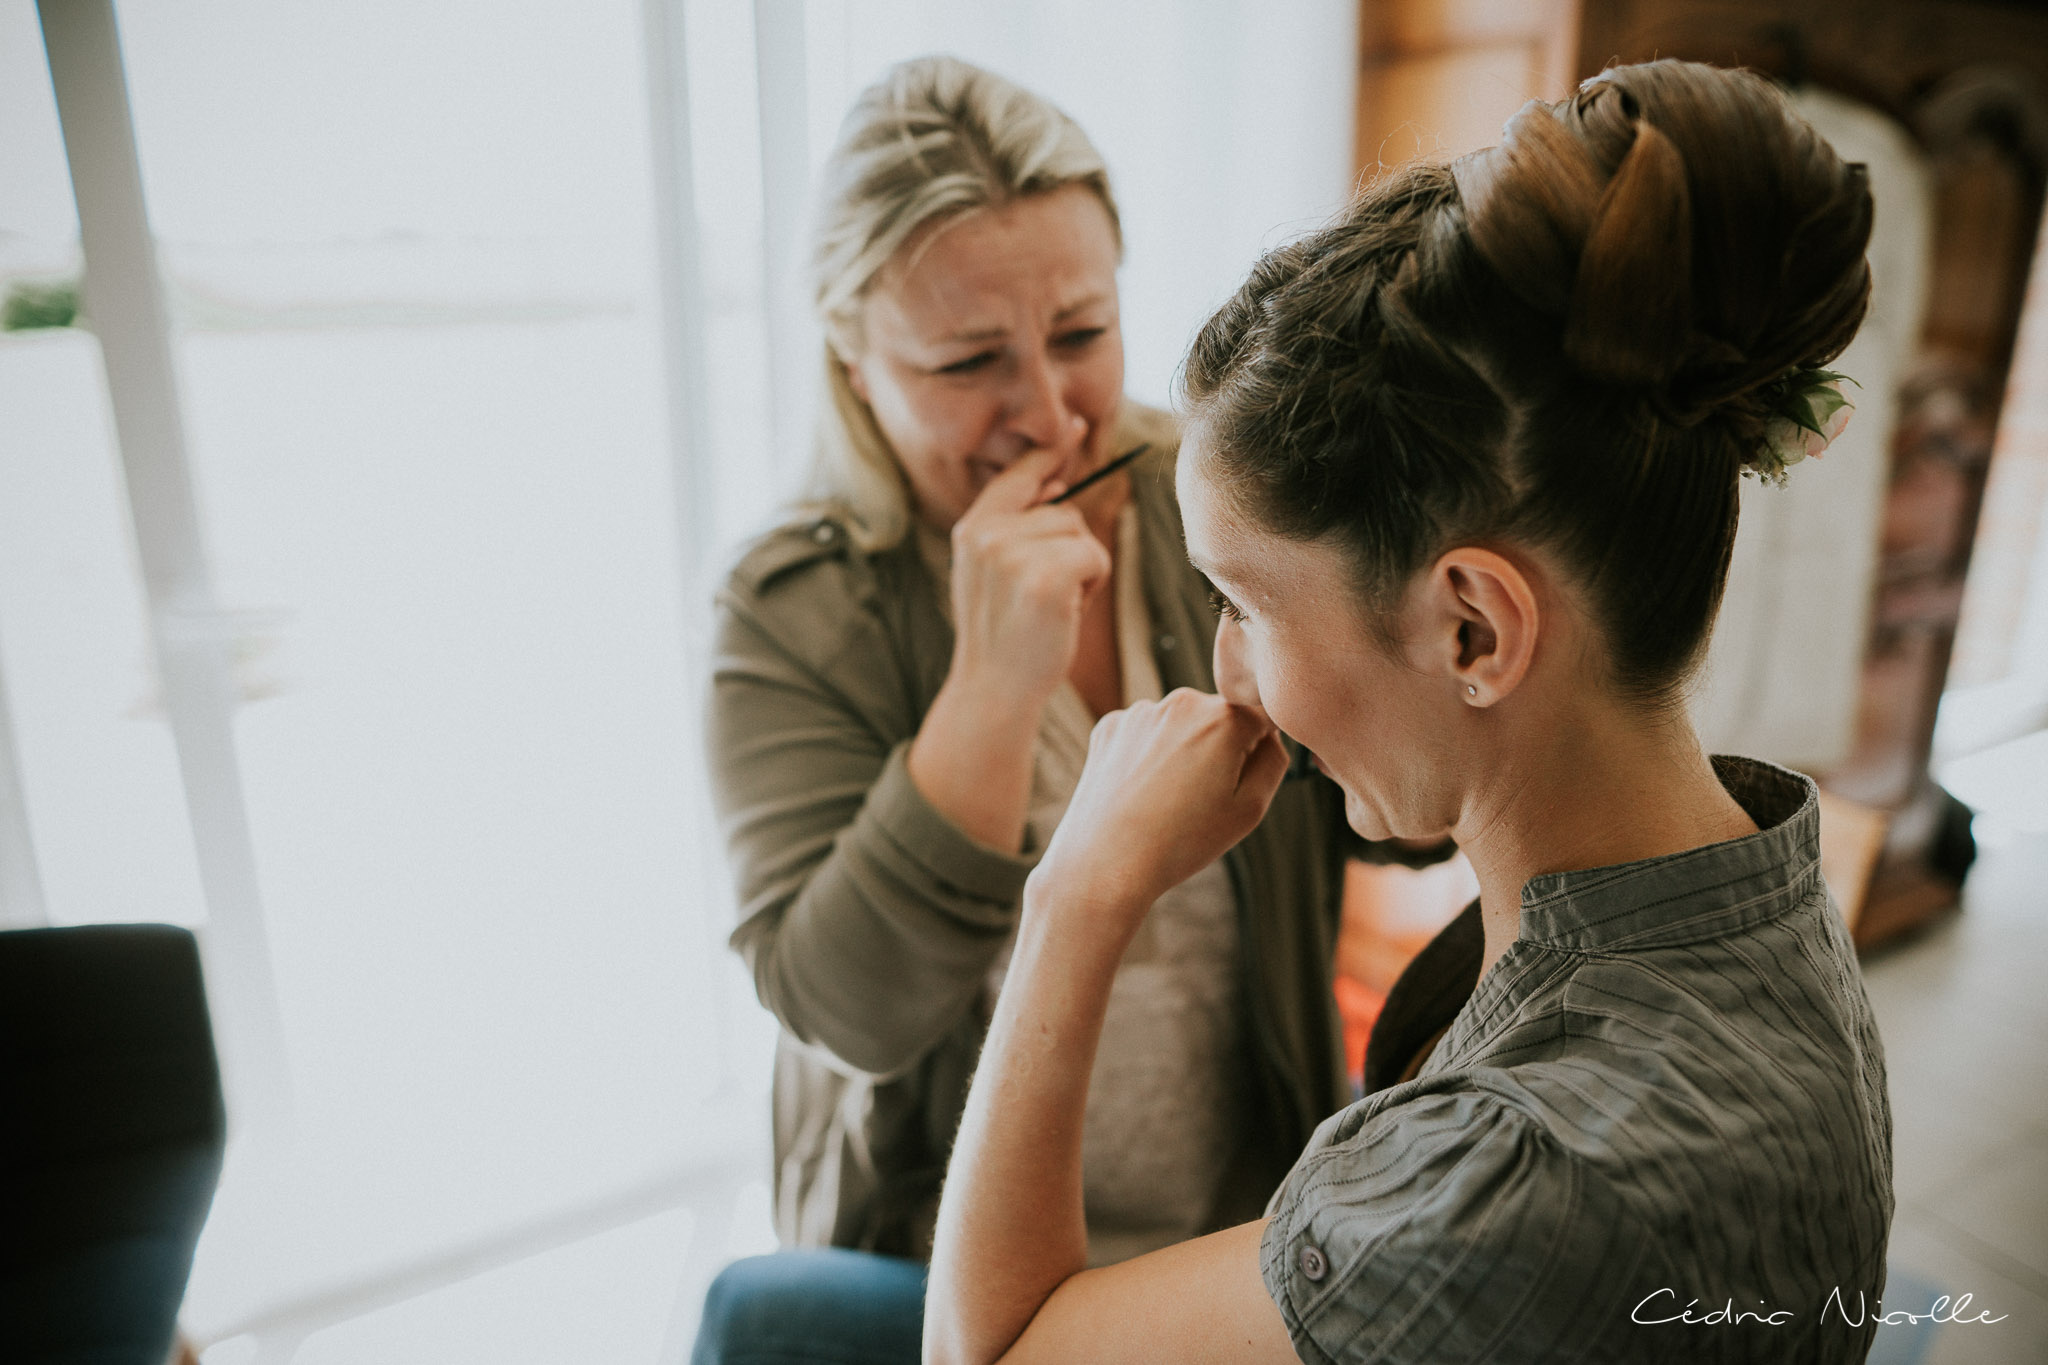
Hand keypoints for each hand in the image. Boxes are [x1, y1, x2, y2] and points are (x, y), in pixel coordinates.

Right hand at [945, 447, 1111, 708]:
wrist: (993, 690)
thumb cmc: (1005, 635)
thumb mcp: (995, 573)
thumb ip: (1015, 529)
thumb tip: (1057, 485)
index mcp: (971, 528)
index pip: (1018, 476)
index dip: (1049, 451)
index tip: (1072, 425)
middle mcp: (986, 532)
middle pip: (1062, 510)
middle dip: (1069, 549)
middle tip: (1042, 596)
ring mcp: (1012, 553)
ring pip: (1080, 533)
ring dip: (1081, 570)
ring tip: (1050, 605)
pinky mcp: (1044, 576)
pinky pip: (1094, 555)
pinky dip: (1092, 583)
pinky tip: (1065, 610)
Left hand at [1030, 689, 1287, 934]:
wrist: (1106, 862)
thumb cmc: (1183, 841)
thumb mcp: (1250, 809)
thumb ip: (1274, 761)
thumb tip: (1270, 735)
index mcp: (1225, 717)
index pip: (1262, 718)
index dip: (1257, 752)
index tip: (1235, 784)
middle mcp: (1183, 701)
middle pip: (1218, 718)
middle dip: (1218, 748)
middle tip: (1200, 797)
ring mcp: (1141, 711)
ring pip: (1179, 725)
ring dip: (1181, 750)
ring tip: (1166, 799)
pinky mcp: (1109, 725)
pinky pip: (1143, 734)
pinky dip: (1146, 755)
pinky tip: (1139, 791)